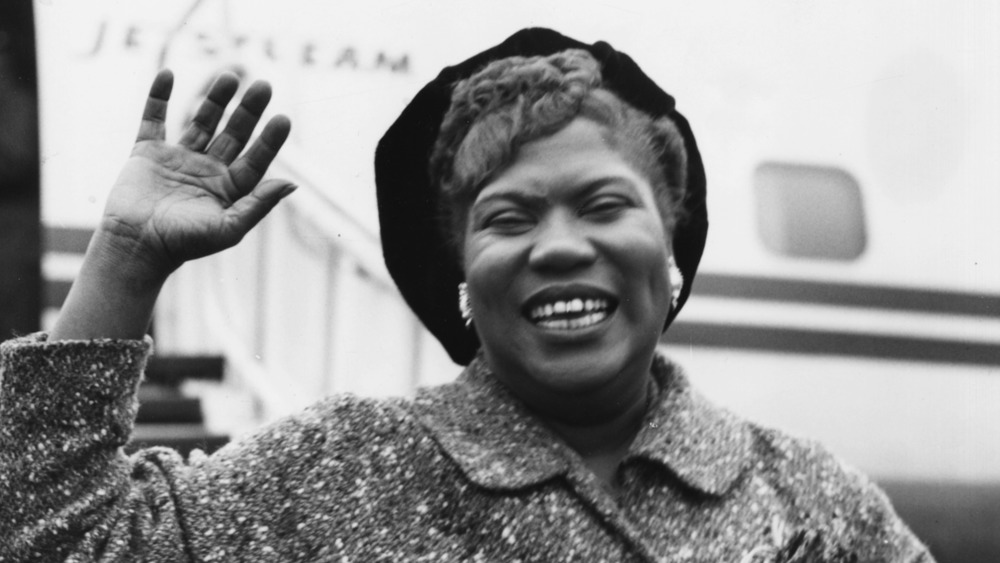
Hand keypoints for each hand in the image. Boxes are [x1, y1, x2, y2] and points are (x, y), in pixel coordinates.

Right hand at [99, 69, 294, 280]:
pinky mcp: (148, 153)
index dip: (270, 140)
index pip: (255, 158)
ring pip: (201, 122)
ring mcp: (178, 159)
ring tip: (229, 77)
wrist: (135, 246)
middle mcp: (207, 171)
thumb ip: (259, 204)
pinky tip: (168, 74)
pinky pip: (153, 119)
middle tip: (264, 86)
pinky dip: (158, 97)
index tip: (284, 119)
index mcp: (229, 189)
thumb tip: (291, 184)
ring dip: (215, 99)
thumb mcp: (228, 228)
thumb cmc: (184, 244)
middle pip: (233, 134)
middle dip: (248, 111)